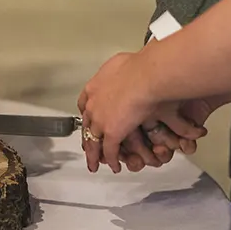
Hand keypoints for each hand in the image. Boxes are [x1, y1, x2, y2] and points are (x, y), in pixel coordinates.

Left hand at [77, 52, 207, 172]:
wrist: (145, 76)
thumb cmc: (141, 66)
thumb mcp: (124, 63)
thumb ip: (122, 70)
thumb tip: (129, 67)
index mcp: (95, 87)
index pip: (84, 103)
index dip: (87, 113)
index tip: (88, 118)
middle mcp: (93, 105)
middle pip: (86, 125)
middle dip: (87, 136)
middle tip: (88, 145)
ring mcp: (101, 120)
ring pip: (93, 141)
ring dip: (93, 154)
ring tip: (94, 164)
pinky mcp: (112, 133)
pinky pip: (109, 151)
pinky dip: (110, 160)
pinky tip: (112, 166)